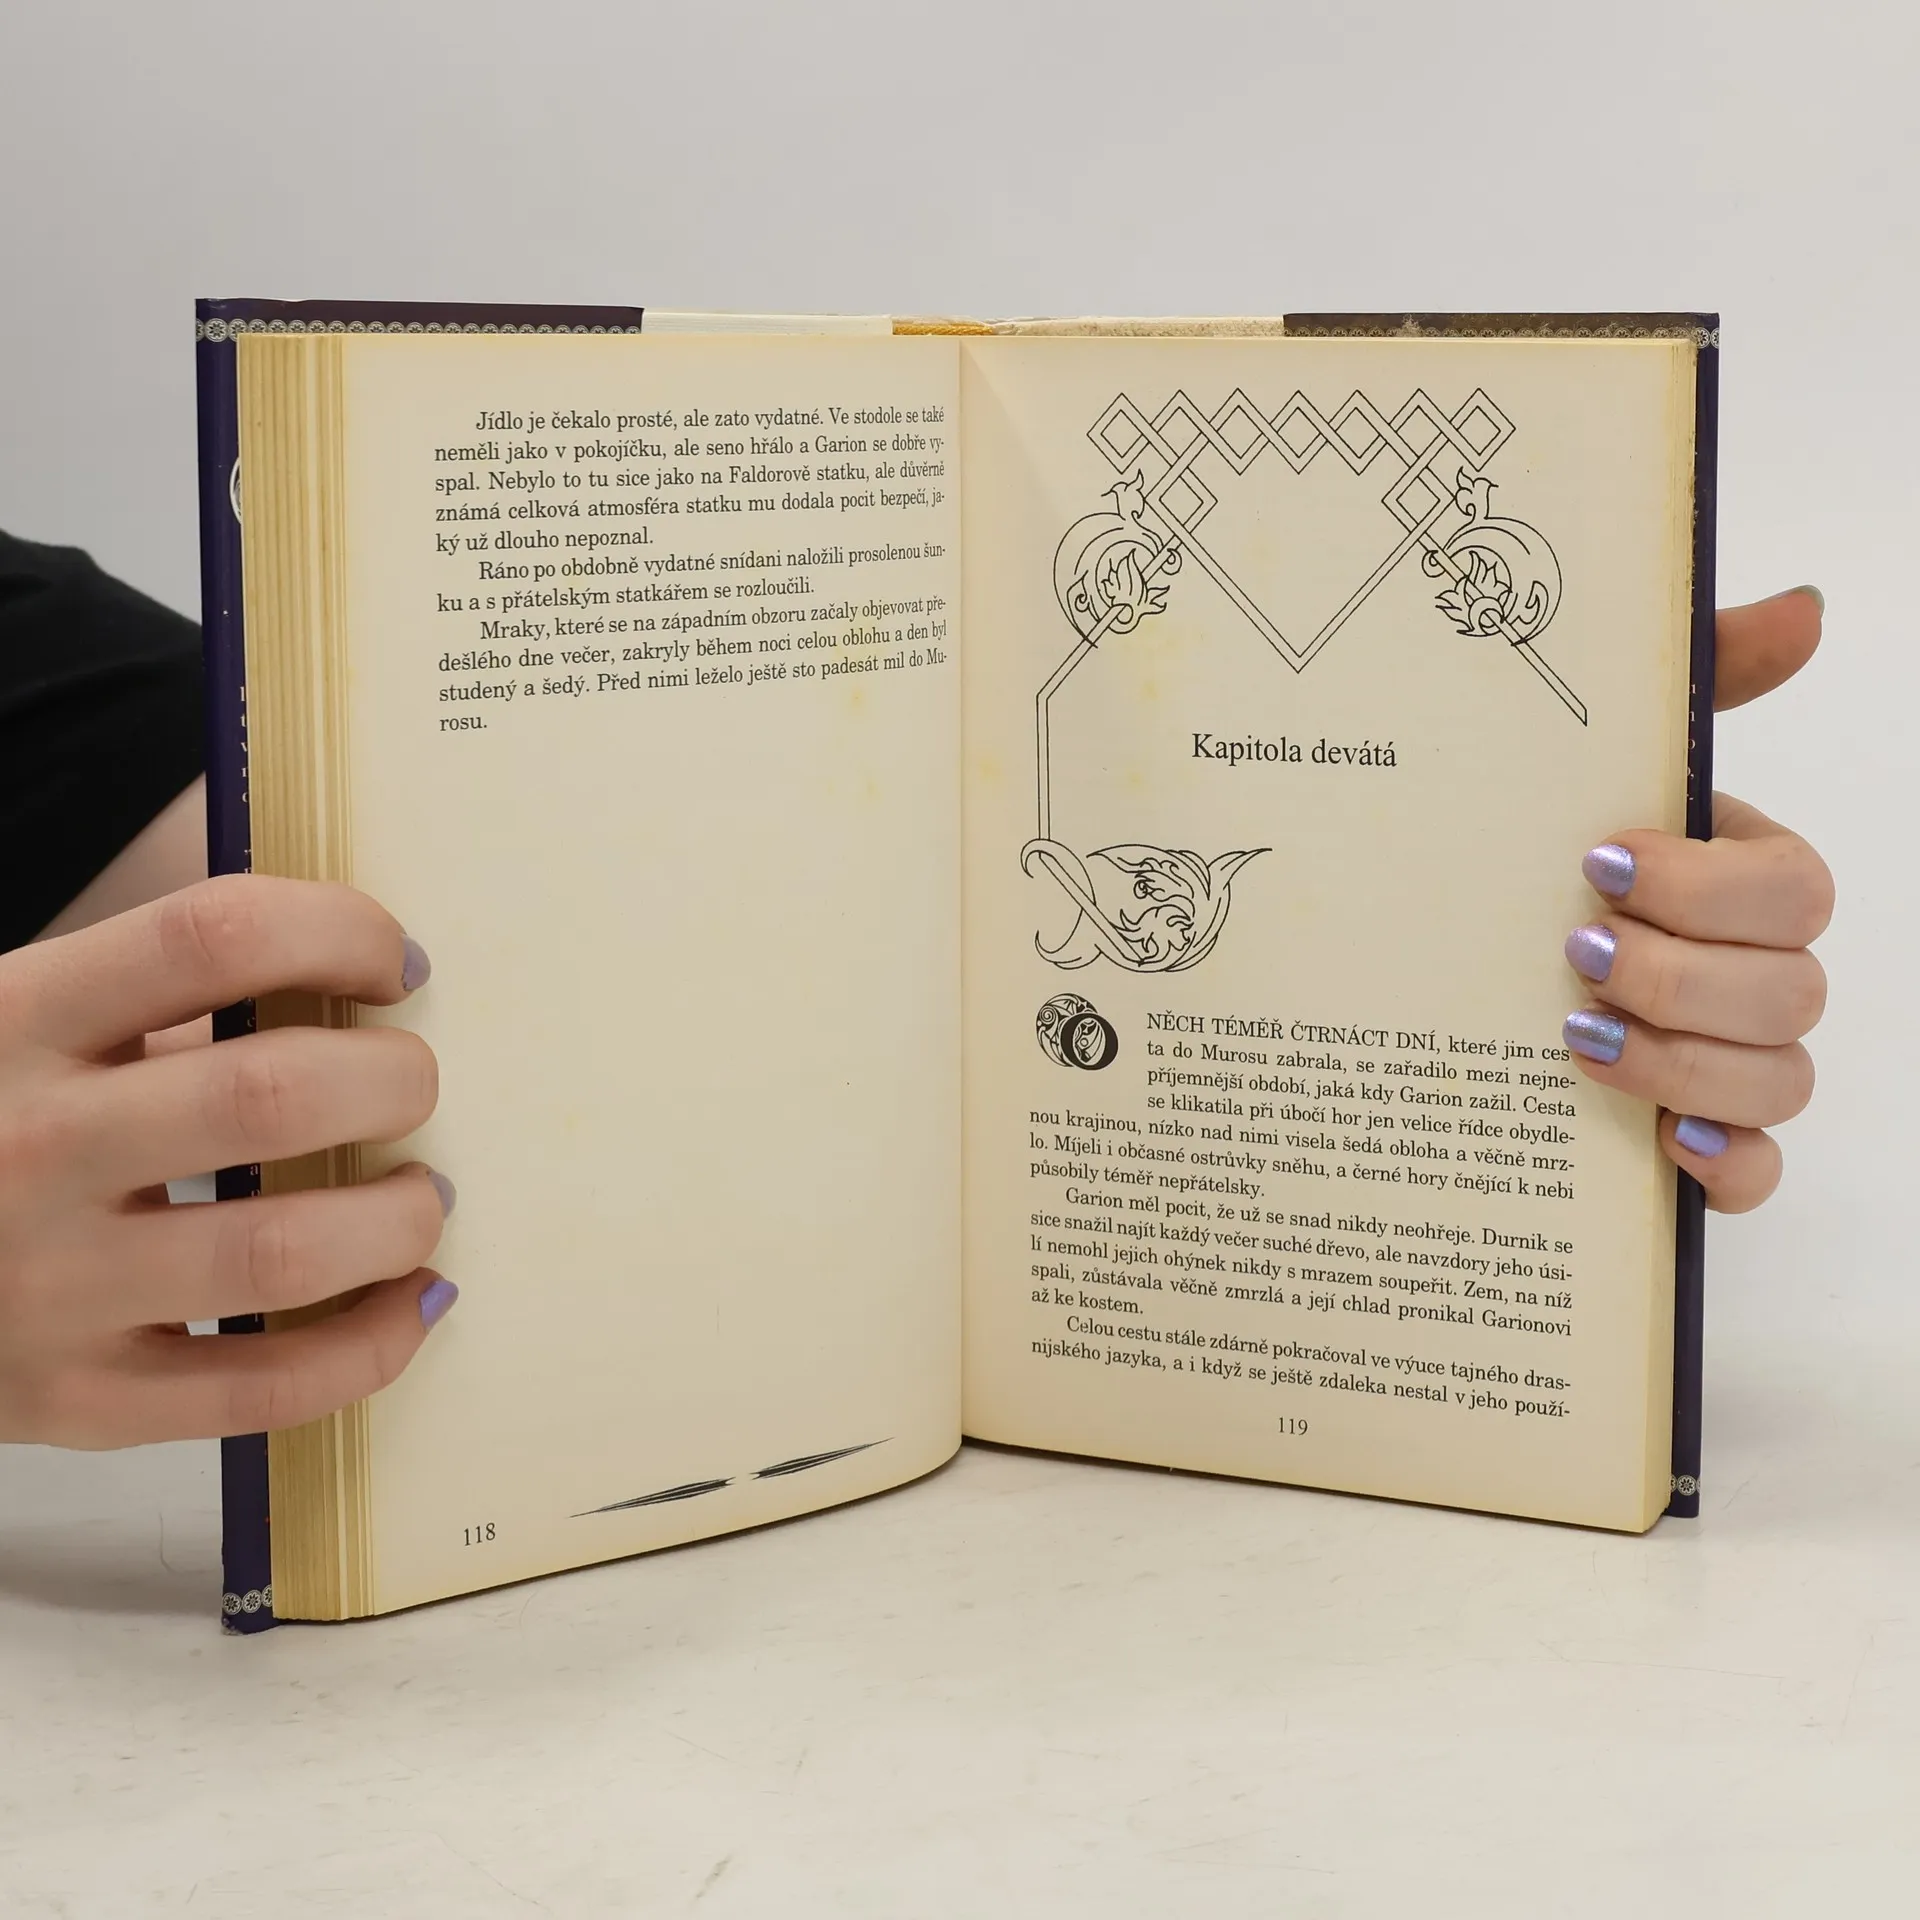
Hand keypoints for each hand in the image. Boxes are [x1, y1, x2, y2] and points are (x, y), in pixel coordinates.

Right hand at [0, 876, 451, 1446]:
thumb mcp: (17, 1024)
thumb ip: (152, 1003)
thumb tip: (353, 990)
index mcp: (14, 1020)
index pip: (213, 935)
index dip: (342, 933)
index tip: (400, 967)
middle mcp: (26, 1147)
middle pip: (270, 1095)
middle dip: (393, 1082)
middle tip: (414, 1087)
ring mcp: (43, 1287)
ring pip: (282, 1251)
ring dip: (397, 1220)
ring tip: (419, 1198)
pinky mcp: (69, 1401)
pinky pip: (259, 1388)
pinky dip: (369, 1347)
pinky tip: (414, 1301)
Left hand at [1562, 586, 1830, 1212]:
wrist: (1436, 949)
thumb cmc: (1535, 850)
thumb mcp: (1591, 755)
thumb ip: (1699, 676)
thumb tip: (1807, 607)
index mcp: (1740, 880)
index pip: (1795, 890)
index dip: (1707, 886)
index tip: (1594, 865)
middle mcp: (1754, 973)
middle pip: (1793, 991)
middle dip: (1682, 975)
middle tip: (1573, 957)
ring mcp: (1736, 1063)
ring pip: (1780, 1079)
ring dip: (1684, 1062)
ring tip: (1578, 1038)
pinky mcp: (1702, 1143)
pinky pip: (1761, 1172)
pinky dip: (1729, 1164)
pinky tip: (1666, 1146)